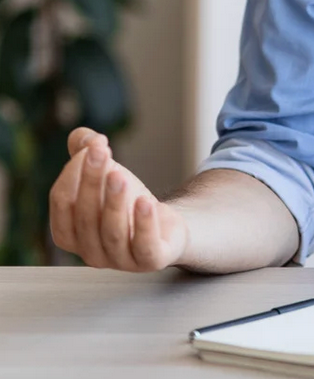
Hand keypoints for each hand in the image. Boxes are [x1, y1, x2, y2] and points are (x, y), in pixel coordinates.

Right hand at [49, 126, 188, 270]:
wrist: (167, 228)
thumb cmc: (128, 203)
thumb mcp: (106, 175)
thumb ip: (87, 154)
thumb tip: (80, 136)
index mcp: (71, 232)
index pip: (62, 204)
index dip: (74, 174)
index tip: (94, 144)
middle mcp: (90, 251)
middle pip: (85, 217)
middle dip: (91, 181)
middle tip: (101, 151)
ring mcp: (119, 260)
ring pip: (111, 232)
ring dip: (113, 202)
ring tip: (120, 175)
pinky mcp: (149, 260)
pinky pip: (143, 246)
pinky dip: (143, 224)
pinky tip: (145, 201)